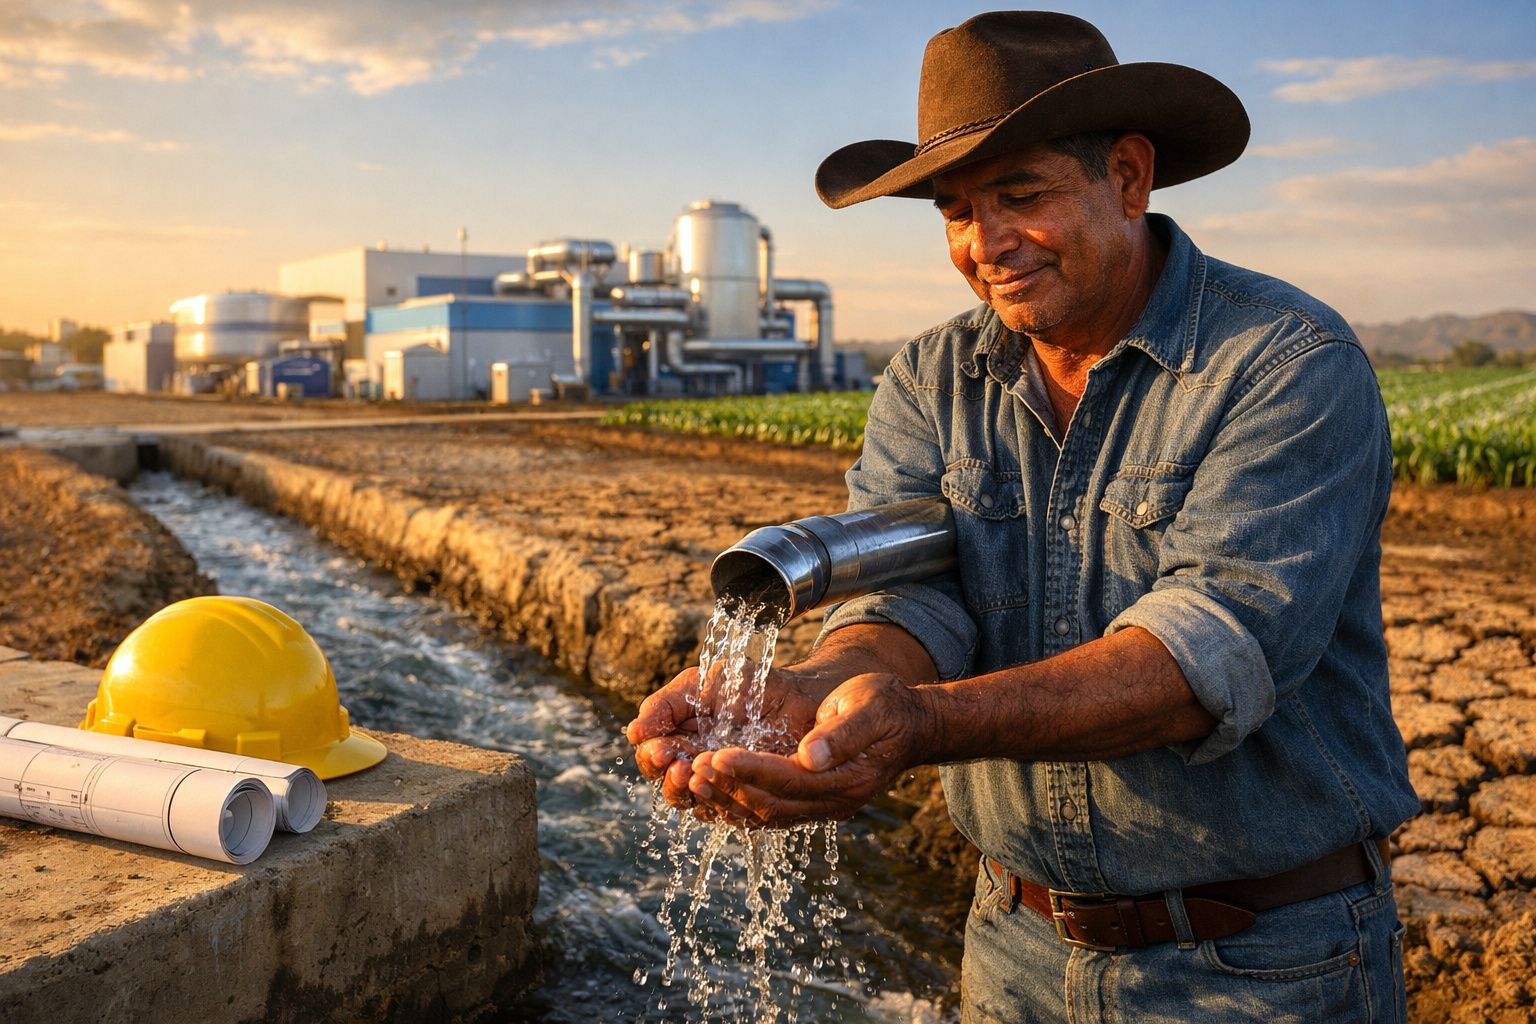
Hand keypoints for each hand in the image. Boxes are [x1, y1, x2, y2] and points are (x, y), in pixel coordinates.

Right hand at [625, 664, 830, 811]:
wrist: (804, 697)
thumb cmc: (752, 687)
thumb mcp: (703, 684)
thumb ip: (666, 705)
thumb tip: (632, 733)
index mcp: (681, 741)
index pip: (655, 759)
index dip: (653, 756)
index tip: (661, 748)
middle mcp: (698, 769)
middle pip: (670, 787)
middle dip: (670, 778)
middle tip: (678, 766)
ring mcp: (724, 787)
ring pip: (697, 804)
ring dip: (693, 793)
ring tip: (697, 773)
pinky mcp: (751, 803)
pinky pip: (731, 814)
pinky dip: (725, 802)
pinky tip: (726, 786)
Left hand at [685, 673, 936, 827]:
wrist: (910, 724)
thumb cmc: (888, 706)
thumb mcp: (871, 706)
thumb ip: (842, 732)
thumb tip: (810, 755)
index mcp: (849, 779)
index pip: (791, 780)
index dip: (751, 770)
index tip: (716, 756)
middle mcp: (835, 802)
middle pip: (773, 805)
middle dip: (730, 788)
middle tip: (693, 768)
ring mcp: (823, 807)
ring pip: (767, 815)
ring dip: (727, 800)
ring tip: (692, 780)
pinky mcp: (812, 803)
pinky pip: (769, 812)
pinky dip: (737, 803)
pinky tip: (712, 788)